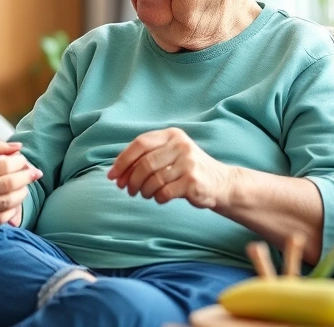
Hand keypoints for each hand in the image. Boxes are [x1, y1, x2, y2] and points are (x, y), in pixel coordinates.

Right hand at [0, 138, 41, 226]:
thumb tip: (18, 147)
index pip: (6, 165)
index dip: (21, 163)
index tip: (25, 162)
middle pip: (10, 184)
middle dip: (27, 178)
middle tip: (34, 174)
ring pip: (8, 202)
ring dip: (22, 194)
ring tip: (25, 187)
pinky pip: (0, 218)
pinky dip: (12, 211)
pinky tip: (14, 203)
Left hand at [106, 127, 234, 208]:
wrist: (221, 184)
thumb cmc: (188, 170)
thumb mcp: (170, 154)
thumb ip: (146, 157)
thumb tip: (114, 173)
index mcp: (172, 135)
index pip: (139, 144)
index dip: (123, 161)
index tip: (112, 176)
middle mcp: (181, 145)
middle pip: (144, 163)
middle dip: (130, 179)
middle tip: (127, 190)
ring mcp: (188, 163)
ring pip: (153, 180)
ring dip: (144, 191)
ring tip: (146, 194)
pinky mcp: (193, 181)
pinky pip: (164, 192)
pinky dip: (157, 198)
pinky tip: (160, 198)